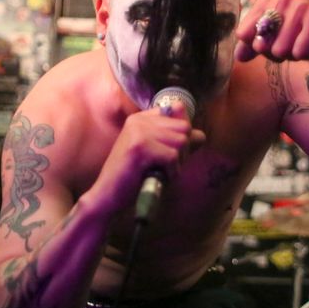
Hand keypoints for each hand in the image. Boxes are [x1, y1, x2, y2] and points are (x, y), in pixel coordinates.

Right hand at [90, 102, 204, 214]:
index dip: (182, 135)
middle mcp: (139, 120)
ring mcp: (138, 132)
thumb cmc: (132, 178)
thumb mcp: (156, 154)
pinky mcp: (139, 148)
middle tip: (166, 166)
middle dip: (183, 150)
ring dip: (177, 162)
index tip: (168, 152)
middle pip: (184, 127)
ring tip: (160, 172)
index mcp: (141, 118)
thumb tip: (201, 135)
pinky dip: (171, 172)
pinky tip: (158, 177)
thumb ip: (176, 141)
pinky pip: (173, 156)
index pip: (179, 111)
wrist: (107, 196)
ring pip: (181, 141)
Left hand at [234, 0, 308, 62]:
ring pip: (280, 51)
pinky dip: (307, 55)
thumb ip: (252, 45)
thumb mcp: (273, 38)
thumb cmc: (301, 34)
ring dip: (292, 55)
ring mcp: (301, 6)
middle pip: (262, 46)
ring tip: (304, 42)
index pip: (243, 34)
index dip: (256, 46)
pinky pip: (299, 53)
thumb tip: (238, 56)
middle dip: (276, 53)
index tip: (271, 41)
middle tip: (292, 42)